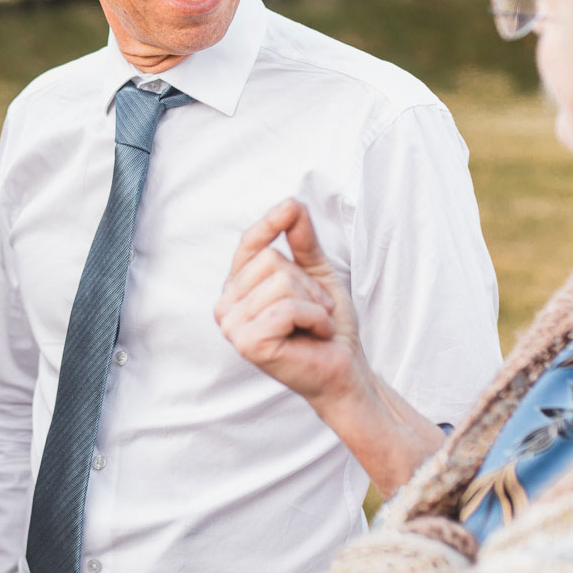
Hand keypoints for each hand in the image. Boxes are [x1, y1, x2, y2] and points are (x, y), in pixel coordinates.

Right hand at [216, 198, 446, 494]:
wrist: (344, 369)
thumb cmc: (328, 327)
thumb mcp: (318, 274)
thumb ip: (302, 240)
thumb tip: (291, 203)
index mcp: (238, 289)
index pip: (249, 244)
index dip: (270, 223)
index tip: (291, 207)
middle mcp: (227, 306)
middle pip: (271, 259)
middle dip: (307, 283)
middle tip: (316, 310)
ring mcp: (233, 327)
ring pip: (280, 282)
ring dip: (313, 303)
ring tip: (315, 324)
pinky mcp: (248, 343)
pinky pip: (286, 308)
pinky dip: (313, 318)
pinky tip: (315, 334)